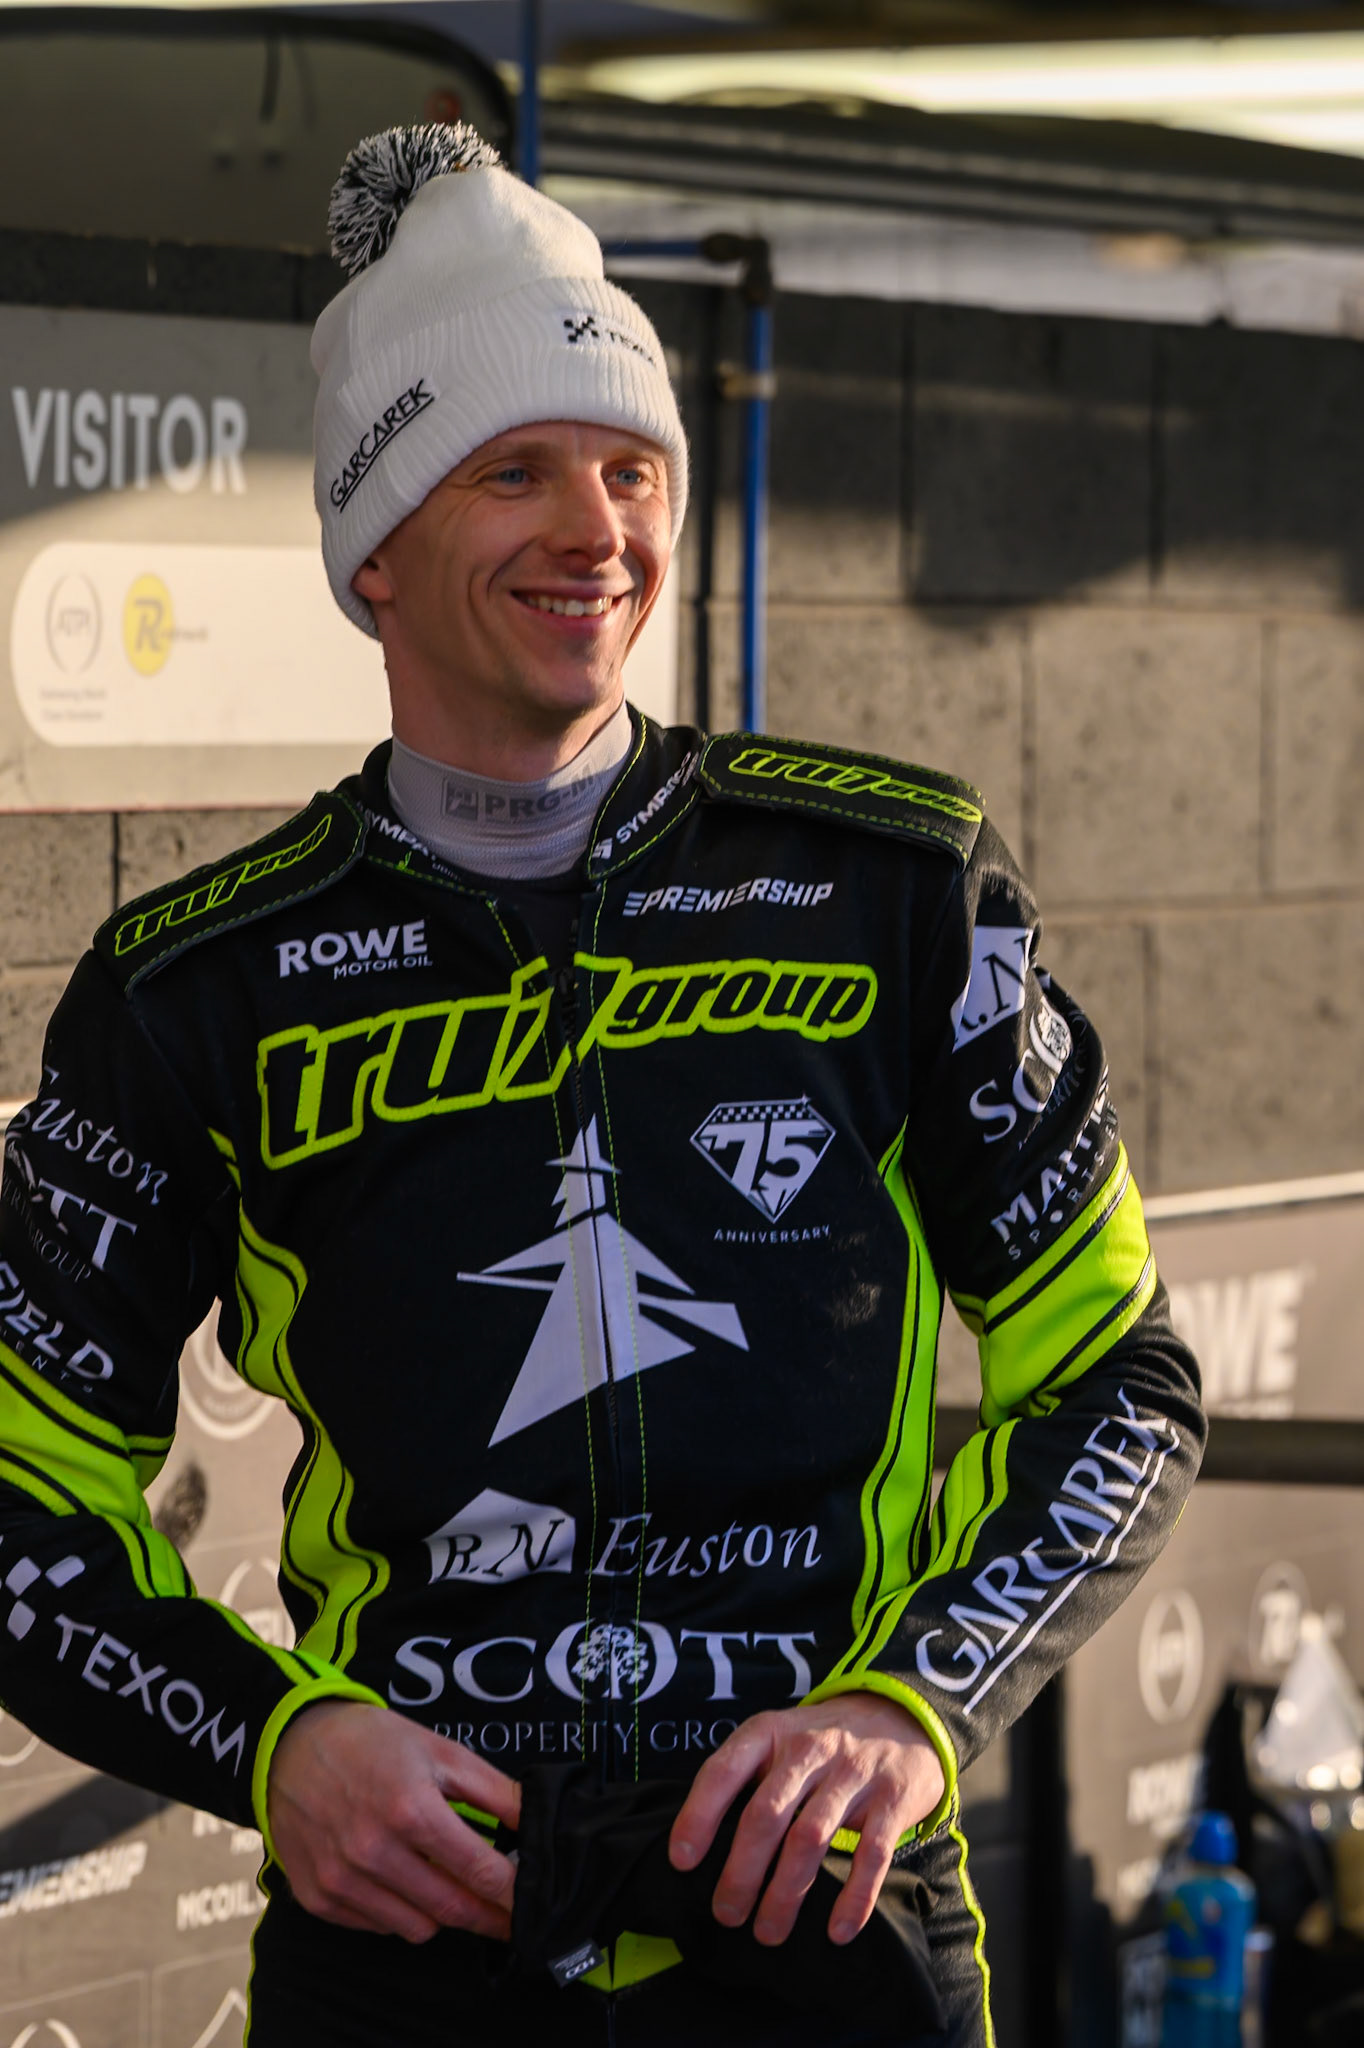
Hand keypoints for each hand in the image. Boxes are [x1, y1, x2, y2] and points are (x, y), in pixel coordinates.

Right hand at [266, 1701, 520, 1943]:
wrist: (290, 1746)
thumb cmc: (371, 1742)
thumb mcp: (438, 1750)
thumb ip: (493, 1790)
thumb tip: (537, 1821)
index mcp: (411, 1810)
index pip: (479, 1871)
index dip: (514, 1894)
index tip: (535, 1904)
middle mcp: (373, 1852)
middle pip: (452, 1909)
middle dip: (488, 1917)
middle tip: (508, 1917)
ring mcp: (342, 1880)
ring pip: (417, 1928)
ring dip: (442, 1914)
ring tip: (447, 1885)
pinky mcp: (318, 1898)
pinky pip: (378, 1926)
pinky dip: (398, 1912)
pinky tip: (402, 1882)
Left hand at [667, 1693, 944, 1947]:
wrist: (900, 1718)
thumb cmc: (821, 1743)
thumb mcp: (778, 1740)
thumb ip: (746, 1777)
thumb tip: (699, 1844)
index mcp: (770, 1732)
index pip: (723, 1771)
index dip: (698, 1816)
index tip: (682, 1862)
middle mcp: (809, 1748)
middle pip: (766, 1813)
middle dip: (742, 1871)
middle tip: (726, 1914)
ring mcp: (853, 1772)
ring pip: (810, 1837)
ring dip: (786, 1892)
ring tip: (768, 1932)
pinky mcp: (892, 1799)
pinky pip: (871, 1854)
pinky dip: (853, 1897)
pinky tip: (837, 1931)